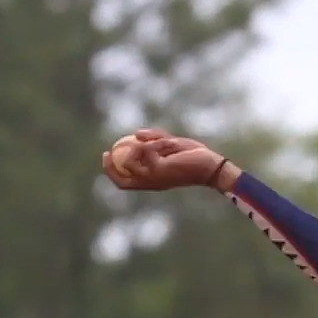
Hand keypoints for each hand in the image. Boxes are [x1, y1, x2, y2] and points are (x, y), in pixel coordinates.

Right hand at [102, 129, 237, 191]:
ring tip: (160, 141)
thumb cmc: (195, 156)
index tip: (107, 154)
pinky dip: (153, 142)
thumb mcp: (172, 144)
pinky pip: (145, 151)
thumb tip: (136, 134)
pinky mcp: (159, 170)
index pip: (126, 181)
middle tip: (107, 152)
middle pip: (122, 181)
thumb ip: (155, 139)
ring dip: (139, 147)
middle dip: (109, 168)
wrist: (210, 165)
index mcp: (153, 179)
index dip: (112, 170)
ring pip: (131, 164)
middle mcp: (152, 182)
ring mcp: (154, 178)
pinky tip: (167, 142)